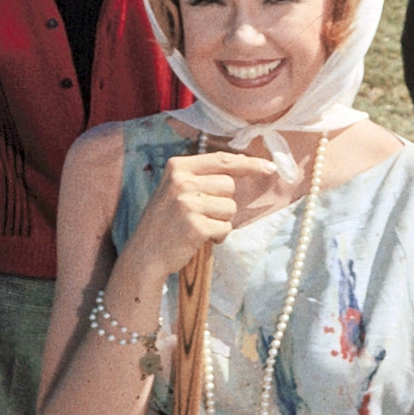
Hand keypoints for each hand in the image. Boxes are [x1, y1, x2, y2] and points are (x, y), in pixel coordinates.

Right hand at [116, 150, 275, 302]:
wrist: (144, 254)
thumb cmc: (166, 221)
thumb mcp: (176, 189)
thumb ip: (203, 176)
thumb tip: (245, 166)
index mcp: (177, 166)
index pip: (222, 160)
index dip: (248, 164)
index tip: (269, 167)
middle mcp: (181, 181)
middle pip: (229, 185)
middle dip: (224, 202)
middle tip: (203, 213)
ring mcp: (187, 203)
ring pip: (230, 208)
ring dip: (221, 221)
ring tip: (199, 226)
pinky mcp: (195, 226)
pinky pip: (226, 228)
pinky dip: (218, 236)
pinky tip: (200, 238)